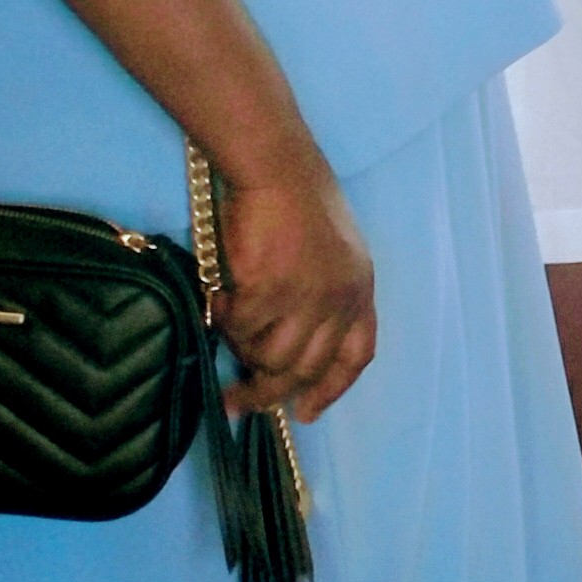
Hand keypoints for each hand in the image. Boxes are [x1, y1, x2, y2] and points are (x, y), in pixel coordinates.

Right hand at [208, 164, 378, 421]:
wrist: (280, 168)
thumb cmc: (298, 205)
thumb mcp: (331, 255)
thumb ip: (321, 299)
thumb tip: (283, 352)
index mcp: (361, 289)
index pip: (357, 355)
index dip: (333, 388)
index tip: (308, 412)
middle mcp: (342, 299)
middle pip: (306, 368)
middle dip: (269, 393)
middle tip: (237, 402)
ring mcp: (309, 297)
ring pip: (270, 356)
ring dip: (243, 352)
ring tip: (228, 331)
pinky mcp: (272, 290)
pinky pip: (242, 329)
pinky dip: (226, 323)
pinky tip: (221, 301)